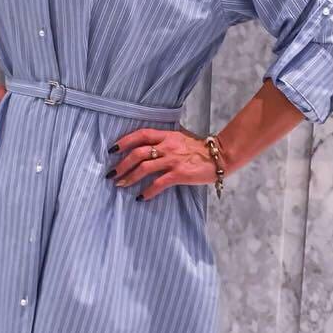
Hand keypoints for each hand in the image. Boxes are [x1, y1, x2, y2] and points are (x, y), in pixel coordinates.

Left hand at [105, 126, 219, 200]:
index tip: (112, 150)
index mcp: (167, 135)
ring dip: (129, 177)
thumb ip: (166, 141)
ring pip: (144, 168)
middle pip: (137, 153)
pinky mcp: (179, 174)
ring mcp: (173, 160)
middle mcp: (167, 146)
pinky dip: (148, 191)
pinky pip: (158, 183)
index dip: (124, 141)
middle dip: (122, 164)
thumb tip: (149, 147)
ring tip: (121, 184)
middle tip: (112, 173)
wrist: (220, 156)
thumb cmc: (200, 149)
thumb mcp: (181, 138)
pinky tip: (141, 197)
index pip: (141, 134)